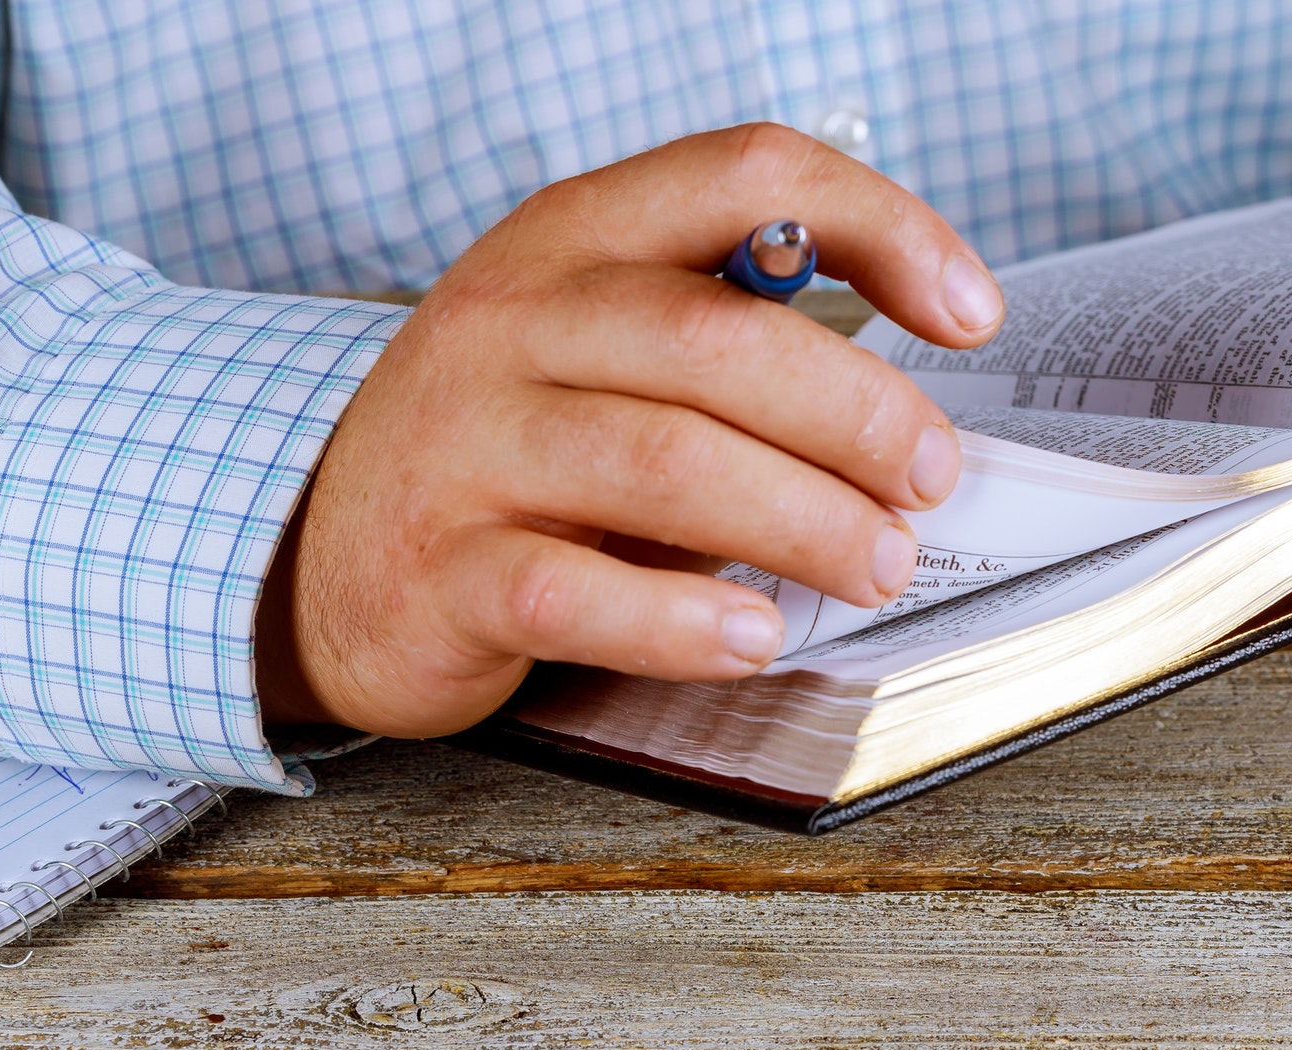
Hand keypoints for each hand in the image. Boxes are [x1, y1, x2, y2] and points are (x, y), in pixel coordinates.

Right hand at [255, 124, 1002, 736]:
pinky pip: (573, 590)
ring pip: (660, 461)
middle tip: (930, 479)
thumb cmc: (510, 452)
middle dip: (856, 412)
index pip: (746, 175)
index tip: (973, 313)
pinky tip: (754, 633)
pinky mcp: (441, 569)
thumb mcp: (600, 355)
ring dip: (800, 519)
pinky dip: (680, 617)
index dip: (881, 226)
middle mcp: (512, 321)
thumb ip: (725, 355)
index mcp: (573, 238)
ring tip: (878, 565)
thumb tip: (908, 425)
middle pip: (716, 337)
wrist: (318, 553)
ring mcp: (466, 445)